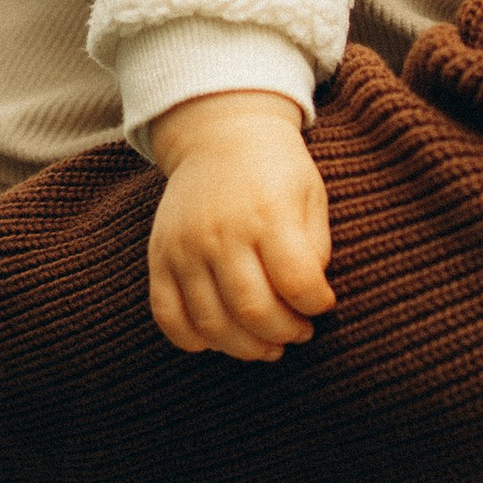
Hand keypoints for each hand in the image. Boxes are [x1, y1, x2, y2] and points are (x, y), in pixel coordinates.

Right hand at [147, 90, 335, 363]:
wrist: (221, 134)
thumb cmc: (276, 169)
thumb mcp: (310, 195)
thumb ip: (315, 248)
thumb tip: (308, 301)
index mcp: (268, 213)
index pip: (298, 283)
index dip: (317, 305)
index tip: (323, 305)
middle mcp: (222, 232)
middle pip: (254, 311)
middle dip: (285, 334)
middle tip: (299, 332)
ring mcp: (185, 247)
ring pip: (212, 324)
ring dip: (246, 348)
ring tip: (268, 345)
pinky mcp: (160, 257)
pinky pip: (167, 315)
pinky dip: (193, 340)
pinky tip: (220, 339)